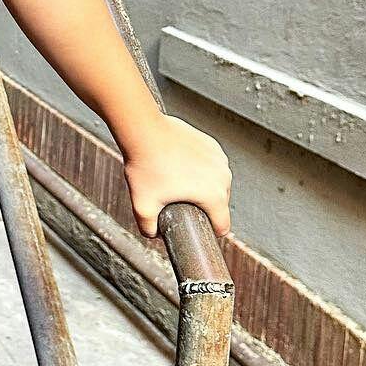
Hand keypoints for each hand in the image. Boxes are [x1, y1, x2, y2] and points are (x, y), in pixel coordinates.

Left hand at [121, 113, 231, 241]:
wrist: (144, 131)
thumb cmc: (145, 165)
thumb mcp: (142, 205)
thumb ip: (147, 228)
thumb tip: (153, 235)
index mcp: (214, 196)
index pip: (222, 226)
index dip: (209, 232)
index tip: (196, 229)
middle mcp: (223, 178)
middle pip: (219, 204)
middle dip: (201, 207)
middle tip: (176, 201)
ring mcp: (219, 159)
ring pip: (216, 184)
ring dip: (202, 187)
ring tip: (177, 182)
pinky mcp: (212, 145)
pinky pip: (211, 165)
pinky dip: (200, 169)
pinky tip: (181, 167)